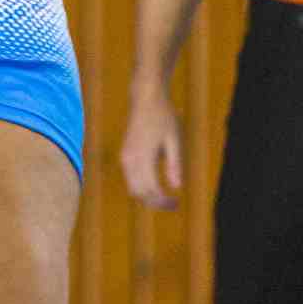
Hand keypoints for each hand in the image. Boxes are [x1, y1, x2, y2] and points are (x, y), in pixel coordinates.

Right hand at [120, 83, 183, 208]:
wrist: (145, 99)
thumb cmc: (163, 117)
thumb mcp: (174, 140)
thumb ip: (175, 164)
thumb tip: (177, 187)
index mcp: (143, 155)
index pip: (151, 189)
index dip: (163, 201)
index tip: (177, 204)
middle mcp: (129, 158)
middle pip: (139, 193)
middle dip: (155, 203)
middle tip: (174, 204)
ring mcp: (125, 156)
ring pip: (132, 188)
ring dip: (148, 197)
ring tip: (166, 198)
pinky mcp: (125, 154)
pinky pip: (130, 179)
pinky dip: (142, 188)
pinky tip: (157, 186)